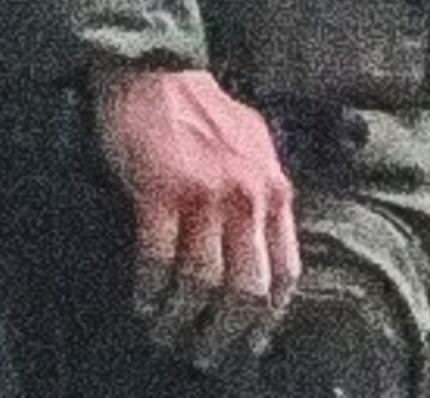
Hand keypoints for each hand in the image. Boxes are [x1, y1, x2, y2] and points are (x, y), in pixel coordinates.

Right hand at [95, 65, 300, 374]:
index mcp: (275, 189)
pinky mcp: (162, 191)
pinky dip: (151, 291)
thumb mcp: (252, 151)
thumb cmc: (201, 115)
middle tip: (206, 356)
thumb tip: (265, 255)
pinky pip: (158, 260)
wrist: (155, 73)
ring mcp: (205, 193)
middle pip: (247, 289)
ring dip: (182, 319)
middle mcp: (248, 195)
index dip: (268, 317)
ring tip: (168, 335)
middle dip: (226, 333)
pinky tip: (144, 304)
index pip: (285, 271)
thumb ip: (264, 197)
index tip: (250, 343)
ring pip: (202, 282)